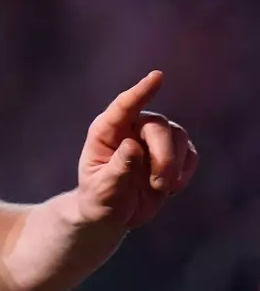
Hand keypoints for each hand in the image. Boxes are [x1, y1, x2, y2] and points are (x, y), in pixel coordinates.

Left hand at [76, 71, 198, 230]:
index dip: (141, 91)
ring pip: (178, 136)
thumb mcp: (103, 188)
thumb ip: (118, 168)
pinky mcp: (173, 153)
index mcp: (106, 131)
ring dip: (174, 165)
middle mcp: (130, 129)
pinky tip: (169, 187)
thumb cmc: (100, 198)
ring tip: (159, 188)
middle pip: (158, 126)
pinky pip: (190, 153)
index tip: (157, 76)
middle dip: (164, 156)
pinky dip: (184, 172)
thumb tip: (133, 145)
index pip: (124, 106)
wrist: (114, 214)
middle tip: (159, 184)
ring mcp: (153, 139)